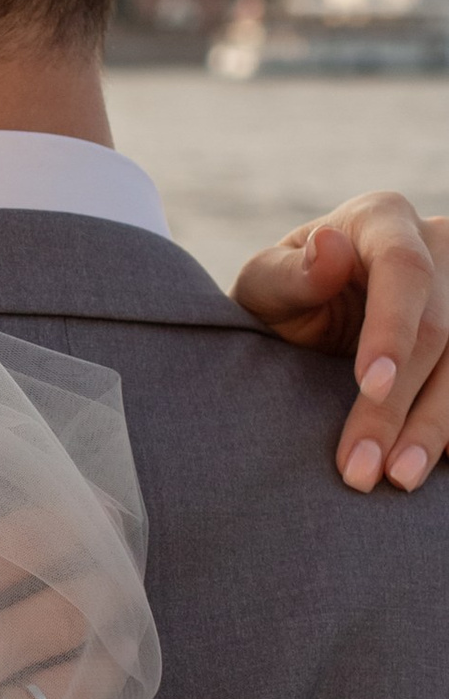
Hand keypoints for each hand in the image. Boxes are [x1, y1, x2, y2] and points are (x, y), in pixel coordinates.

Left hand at [231, 192, 448, 492]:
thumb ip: (291, 272)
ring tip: (398, 478)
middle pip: (438, 331)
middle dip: (399, 407)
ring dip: (433, 428)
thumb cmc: (285, 292)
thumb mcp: (267, 281)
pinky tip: (435, 462)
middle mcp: (439, 247)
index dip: (393, 330)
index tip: (369, 385)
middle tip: (362, 469)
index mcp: (383, 220)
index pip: (403, 271)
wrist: (314, 309)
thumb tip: (329, 248)